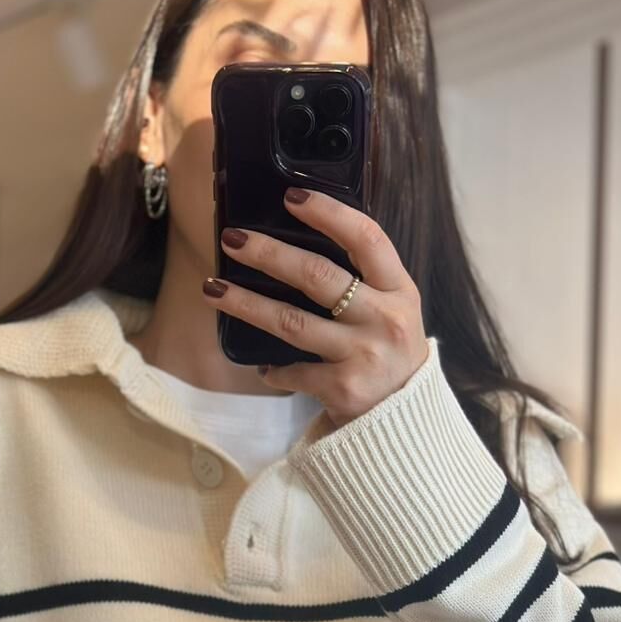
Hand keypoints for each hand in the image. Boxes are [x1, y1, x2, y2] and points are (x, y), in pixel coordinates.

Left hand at [202, 186, 428, 430]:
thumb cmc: (391, 356)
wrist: (407, 424)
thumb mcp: (393, 312)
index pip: (367, 238)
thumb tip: (299, 243)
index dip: (329, 214)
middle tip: (232, 239)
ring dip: (247, 304)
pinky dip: (272, 369)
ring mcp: (363, 355)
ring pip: (292, 322)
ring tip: (213, 290)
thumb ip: (364, 282)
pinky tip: (261, 366)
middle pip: (318, 276)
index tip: (292, 197)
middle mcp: (385, 319)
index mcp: (400, 290)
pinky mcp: (343, 389)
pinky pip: (293, 372)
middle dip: (269, 254)